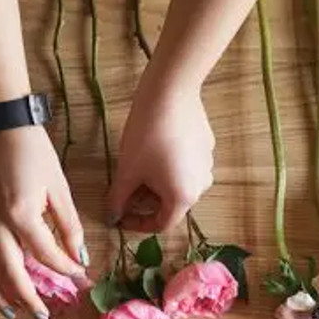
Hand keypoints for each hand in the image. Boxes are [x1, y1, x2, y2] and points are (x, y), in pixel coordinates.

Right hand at [0, 126, 86, 318]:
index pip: (47, 256)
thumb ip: (69, 226)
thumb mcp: (60, 188)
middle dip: (28, 299)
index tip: (81, 277)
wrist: (1, 127)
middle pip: (11, 274)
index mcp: (21, 216)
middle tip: (44, 316)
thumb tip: (78, 257)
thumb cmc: (34, 153)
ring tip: (12, 312)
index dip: (66, 271)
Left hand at [109, 81, 213, 233]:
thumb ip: (118, 200)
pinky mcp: (208, 147)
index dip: (137, 224)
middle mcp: (201, 187)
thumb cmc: (146, 137)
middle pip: (170, 205)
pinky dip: (170, 168)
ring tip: (139, 169)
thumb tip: (111, 218)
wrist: (170, 94)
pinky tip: (155, 150)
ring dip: (157, 185)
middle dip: (146, 202)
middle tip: (126, 190)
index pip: (160, 225)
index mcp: (182, 199)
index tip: (121, 216)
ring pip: (178, 185)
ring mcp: (207, 166)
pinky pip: (186, 167)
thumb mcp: (126, 172)